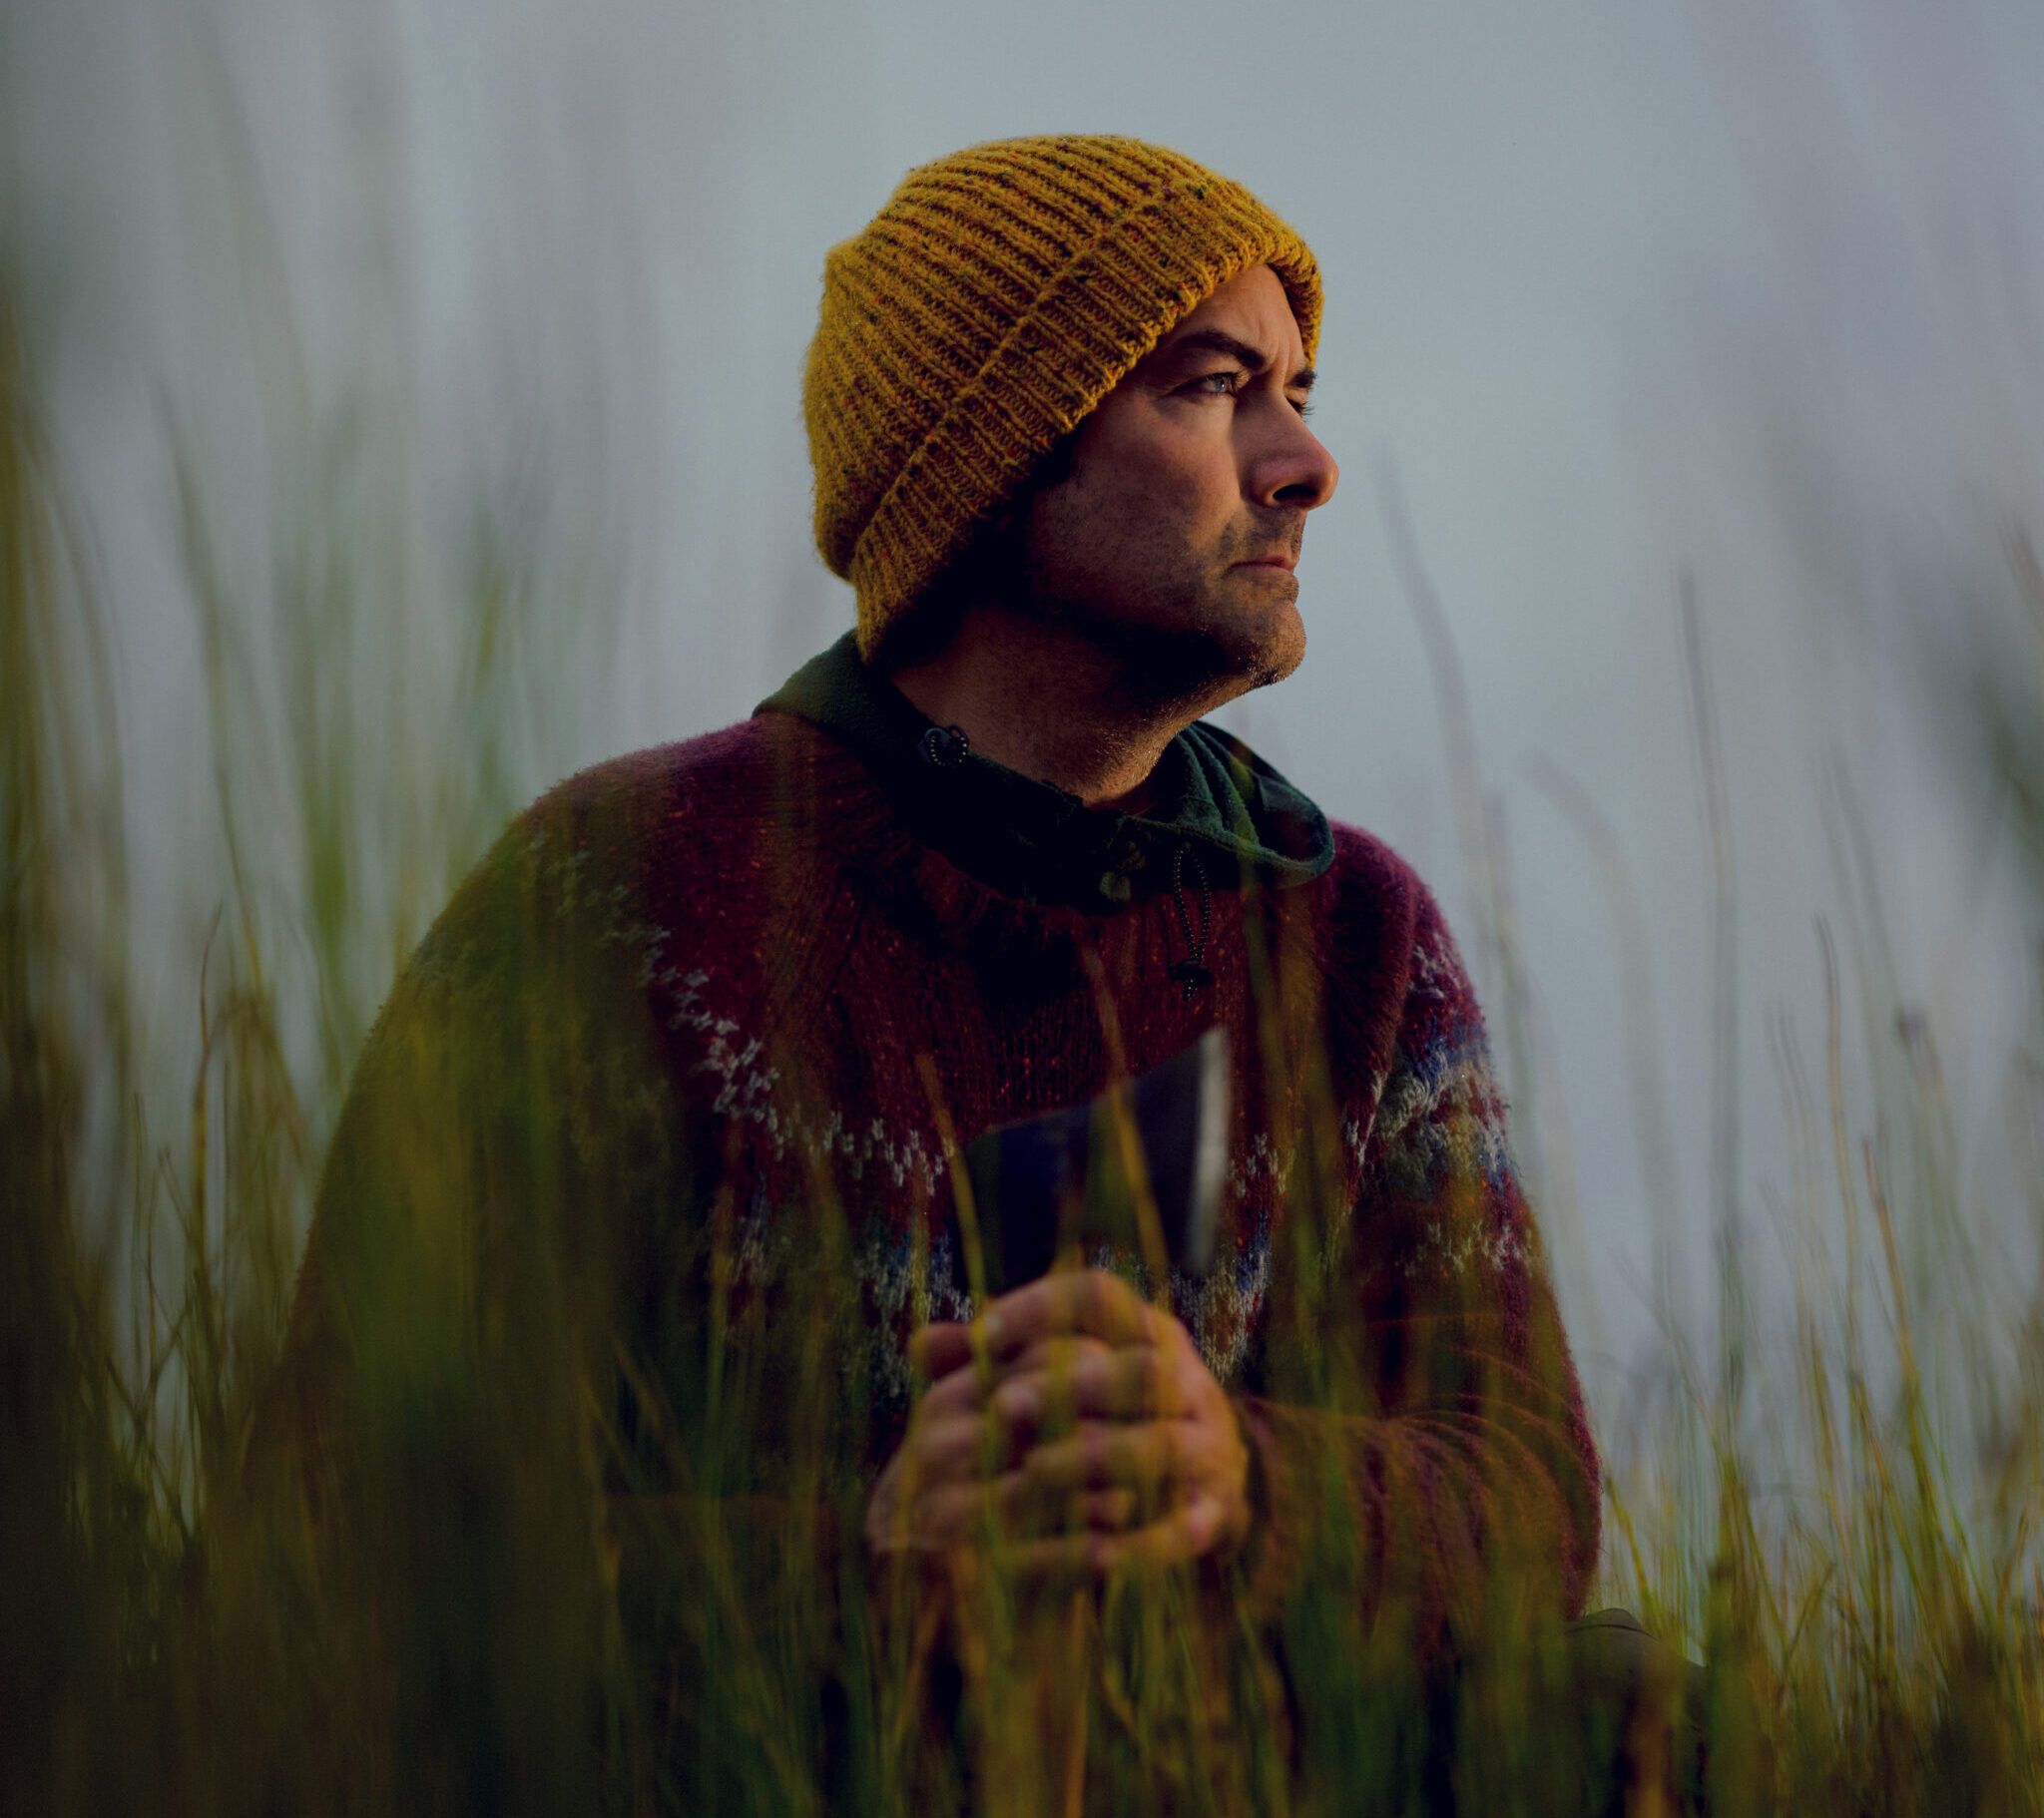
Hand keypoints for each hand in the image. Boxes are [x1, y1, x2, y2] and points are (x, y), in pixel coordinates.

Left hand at [864, 1268, 1250, 1575]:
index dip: (1040, 1309)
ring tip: (1035, 1472)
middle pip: (1143, 1369)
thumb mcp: (1059, 1377)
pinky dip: (1138, 1542)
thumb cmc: (1103, 1416)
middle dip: (1073, 1385)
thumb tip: (920, 1345)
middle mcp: (1187, 1381)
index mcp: (1147, 1332)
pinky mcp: (1215, 1512)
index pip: (1100, 1297)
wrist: (1197, 1481)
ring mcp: (1209, 1447)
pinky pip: (1183, 1527)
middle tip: (1002, 1408)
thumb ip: (993, 1361)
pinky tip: (1088, 1552)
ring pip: (1163, 1445)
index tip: (981, 1336)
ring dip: (1099, 1457)